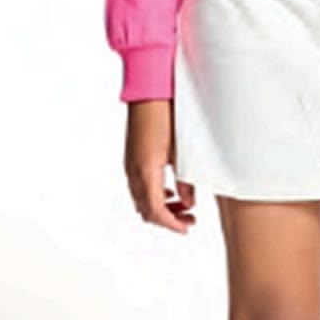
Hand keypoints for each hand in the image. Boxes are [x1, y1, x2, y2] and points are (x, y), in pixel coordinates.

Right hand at [124, 100, 196, 232]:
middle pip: (146, 210)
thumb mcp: (182, 151)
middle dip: (167, 219)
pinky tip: (169, 192)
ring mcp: (130, 165)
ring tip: (183, 207)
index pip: (156, 211)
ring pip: (142, 200)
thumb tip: (189, 202)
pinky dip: (153, 196)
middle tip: (189, 220)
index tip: (186, 228)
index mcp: (147, 171)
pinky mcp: (132, 158)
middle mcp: (133, 171)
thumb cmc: (166, 115)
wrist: (149, 92)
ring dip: (160, 208)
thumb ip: (186, 180)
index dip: (172, 224)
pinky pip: (139, 187)